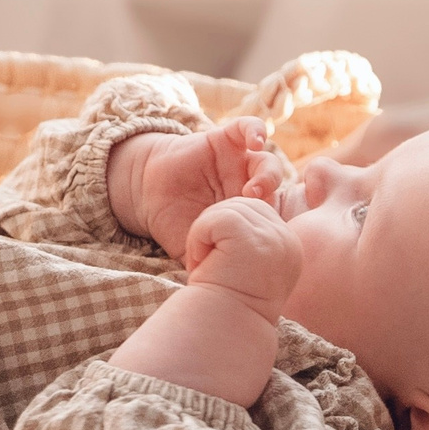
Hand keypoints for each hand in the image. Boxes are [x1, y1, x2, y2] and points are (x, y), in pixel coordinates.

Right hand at [113, 118, 286, 258]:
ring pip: (264, 160)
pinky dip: (255, 131)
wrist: (150, 193)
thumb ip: (216, 266)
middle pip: (274, 188)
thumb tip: (233, 300)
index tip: (275, 234)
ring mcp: (238, 162)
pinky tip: (256, 140)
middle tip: (261, 208)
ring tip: (254, 187)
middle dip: (272, 197)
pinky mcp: (224, 140)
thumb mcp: (196, 248)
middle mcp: (247, 185)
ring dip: (266, 172)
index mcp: (248, 212)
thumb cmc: (176, 225)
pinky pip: (246, 129)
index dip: (278, 221)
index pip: (274, 214)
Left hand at [182, 196, 301, 319]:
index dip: (228, 231)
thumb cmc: (225, 302)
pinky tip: (200, 263)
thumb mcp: (246, 264)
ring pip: (226, 209)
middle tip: (207, 263)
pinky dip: (197, 237)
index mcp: (290, 246)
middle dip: (216, 228)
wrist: (219, 332)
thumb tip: (234, 208)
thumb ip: (250, 236)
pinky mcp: (252, 239)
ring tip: (204, 265)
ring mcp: (273, 238)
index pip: (254, 211)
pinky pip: (215, 217)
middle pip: (241, 204)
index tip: (222, 265)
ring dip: (204, 234)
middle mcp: (288, 240)